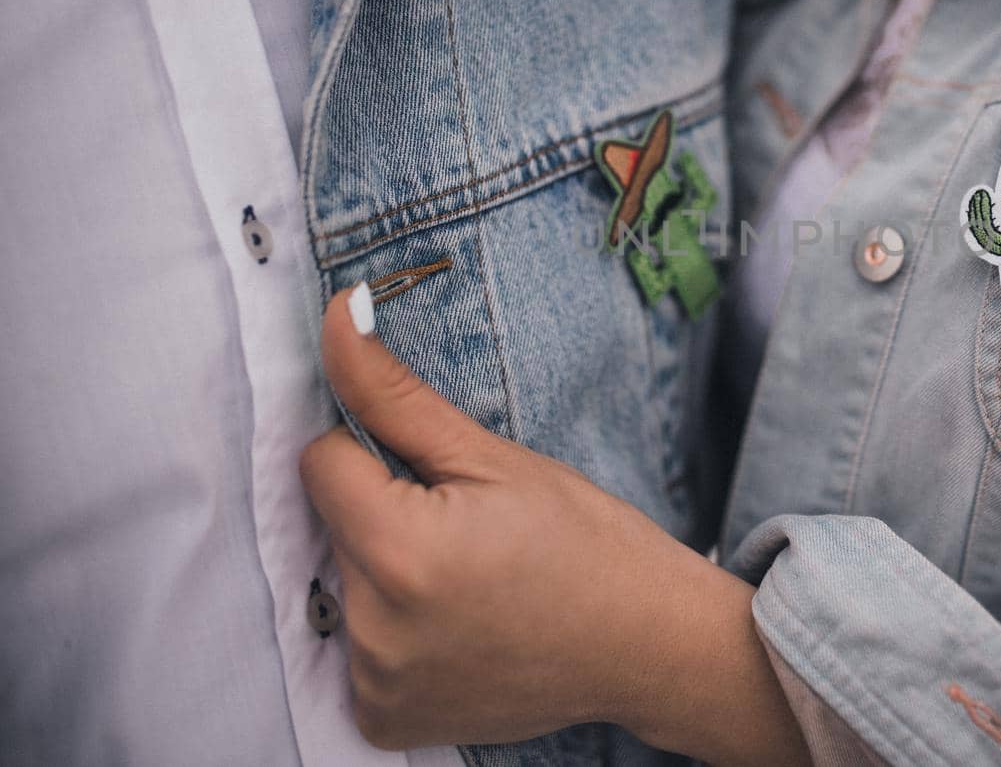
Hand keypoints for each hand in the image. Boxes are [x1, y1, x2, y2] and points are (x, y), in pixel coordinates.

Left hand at [299, 287, 806, 762]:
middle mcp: (375, 629)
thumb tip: (337, 312)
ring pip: (346, 588)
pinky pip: (358, 656)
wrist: (646, 643)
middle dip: (383, 516)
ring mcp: (377, 685)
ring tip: (471, 585)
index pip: (322, 462)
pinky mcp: (385, 722)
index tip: (438, 476)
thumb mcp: (494, 457)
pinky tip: (459, 631)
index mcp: (400, 550)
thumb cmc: (586, 541)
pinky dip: (396, 638)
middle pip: (332, 529)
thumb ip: (396, 393)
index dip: (377, 454)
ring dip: (388, 578)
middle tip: (468, 534)